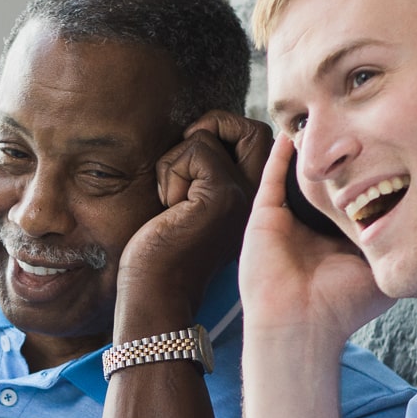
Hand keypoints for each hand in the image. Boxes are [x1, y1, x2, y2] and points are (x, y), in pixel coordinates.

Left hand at [115, 110, 270, 317]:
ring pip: (209, 135)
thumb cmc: (164, 249)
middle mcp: (258, 197)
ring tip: (172, 200)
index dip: (226, 131)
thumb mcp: (196, 202)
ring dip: (176, 160)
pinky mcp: (222, 195)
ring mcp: (243, 195)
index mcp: (256, 201)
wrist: (156, 292)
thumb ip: (211, 171)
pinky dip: (169, 171)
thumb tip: (202, 129)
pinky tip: (168, 207)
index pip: (260, 138)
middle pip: (252, 128)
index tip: (195, 158)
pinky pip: (195, 149)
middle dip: (212, 126)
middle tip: (185, 156)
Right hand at [240, 133, 390, 341]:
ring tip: (324, 119)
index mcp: (338, 240)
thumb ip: (402, 252)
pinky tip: (292, 132)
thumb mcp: (384, 274)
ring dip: (309, 152)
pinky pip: (272, 178)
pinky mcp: (265, 218)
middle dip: (340, 158)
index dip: (369, 176)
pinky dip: (279, 155)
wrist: (301, 326)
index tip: (387, 147)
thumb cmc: (343, 307)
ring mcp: (287, 222)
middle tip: (357, 124)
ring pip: (299, 178)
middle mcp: (312, 228)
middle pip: (327, 184)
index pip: (354, 199)